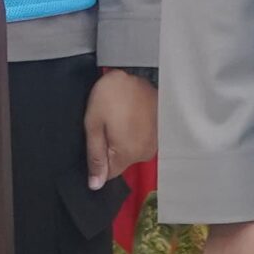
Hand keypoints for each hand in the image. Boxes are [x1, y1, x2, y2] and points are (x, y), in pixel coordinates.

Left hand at [83, 70, 156, 190]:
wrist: (134, 68)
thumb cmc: (110, 95)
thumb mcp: (93, 125)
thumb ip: (95, 157)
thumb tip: (95, 185)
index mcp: (128, 154)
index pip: (109, 173)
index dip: (99, 158)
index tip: (98, 137)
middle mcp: (145, 152)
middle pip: (121, 162)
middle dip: (111, 147)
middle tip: (108, 123)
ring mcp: (155, 141)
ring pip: (131, 150)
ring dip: (124, 138)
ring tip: (120, 116)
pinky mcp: (160, 130)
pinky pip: (142, 139)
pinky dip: (134, 130)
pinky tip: (130, 114)